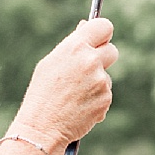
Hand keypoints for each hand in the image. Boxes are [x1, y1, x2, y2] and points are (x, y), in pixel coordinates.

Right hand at [13, 18, 117, 150]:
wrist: (42, 128)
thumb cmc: (42, 93)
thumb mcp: (51, 63)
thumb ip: (72, 45)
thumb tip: (85, 26)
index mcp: (75, 47)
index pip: (104, 26)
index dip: (103, 33)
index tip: (99, 40)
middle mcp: (91, 61)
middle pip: (113, 51)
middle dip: (104, 58)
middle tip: (89, 69)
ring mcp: (101, 81)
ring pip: (106, 76)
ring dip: (96, 84)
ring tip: (74, 95)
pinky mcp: (106, 99)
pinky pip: (105, 95)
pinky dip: (96, 100)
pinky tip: (79, 107)